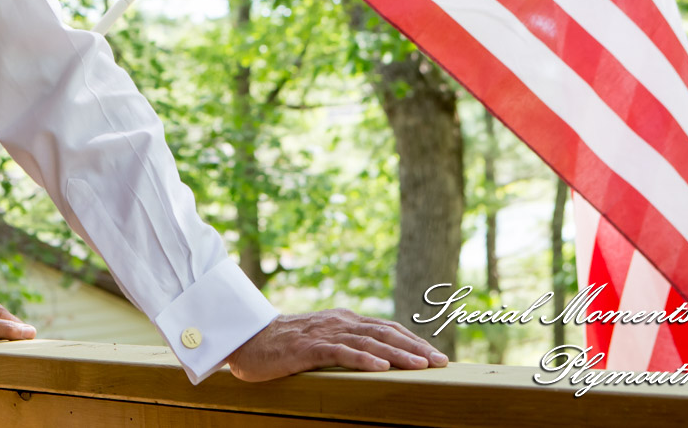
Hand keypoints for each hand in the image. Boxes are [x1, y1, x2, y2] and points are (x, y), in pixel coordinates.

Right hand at [226, 309, 447, 381]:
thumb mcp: (322, 342)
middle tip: (440, 361)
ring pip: (369, 340)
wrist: (247, 339)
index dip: (413, 340)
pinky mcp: (308, 348)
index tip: (436, 355)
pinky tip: (379, 366)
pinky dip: (362, 358)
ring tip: (420, 366)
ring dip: (397, 353)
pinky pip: (340, 352)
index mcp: (345, 320)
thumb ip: (345, 345)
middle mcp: (340, 322)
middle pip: (385, 332)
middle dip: (415, 347)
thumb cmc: (285, 346)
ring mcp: (325, 333)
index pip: (387, 328)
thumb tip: (376, 359)